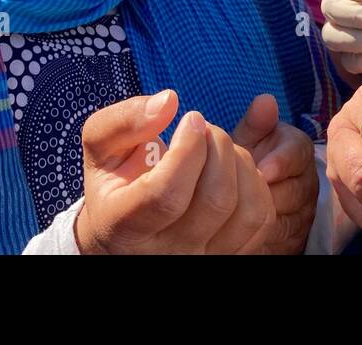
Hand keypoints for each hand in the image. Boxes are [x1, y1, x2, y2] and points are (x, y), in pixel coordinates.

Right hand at [76, 90, 276, 254]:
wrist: (125, 233)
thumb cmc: (114, 183)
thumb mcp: (101, 148)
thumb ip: (125, 120)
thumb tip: (169, 102)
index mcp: (124, 226)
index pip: (168, 194)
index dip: (189, 149)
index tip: (191, 118)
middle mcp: (165, 254)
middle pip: (215, 200)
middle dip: (219, 147)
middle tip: (204, 128)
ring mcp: (201, 260)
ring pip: (246, 211)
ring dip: (241, 163)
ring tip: (218, 148)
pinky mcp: (228, 257)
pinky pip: (261, 220)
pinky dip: (257, 183)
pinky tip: (232, 169)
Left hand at [232, 94, 318, 253]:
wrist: (251, 196)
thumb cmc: (248, 160)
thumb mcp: (249, 140)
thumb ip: (256, 123)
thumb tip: (265, 101)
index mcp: (298, 151)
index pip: (298, 154)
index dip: (281, 162)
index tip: (263, 169)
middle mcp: (307, 182)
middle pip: (294, 191)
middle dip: (268, 193)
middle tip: (241, 195)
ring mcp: (303, 213)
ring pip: (288, 217)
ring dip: (262, 218)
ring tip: (237, 215)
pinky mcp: (294, 239)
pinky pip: (281, 241)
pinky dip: (262, 239)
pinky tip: (239, 234)